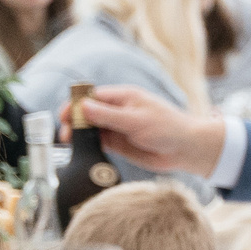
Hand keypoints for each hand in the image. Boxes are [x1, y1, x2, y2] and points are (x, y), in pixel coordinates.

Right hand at [77, 85, 226, 177]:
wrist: (186, 149)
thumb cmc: (168, 128)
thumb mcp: (136, 121)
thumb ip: (109, 116)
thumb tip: (83, 107)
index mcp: (123, 97)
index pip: (91, 96)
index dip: (75, 105)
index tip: (64, 116)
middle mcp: (117, 110)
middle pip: (87, 113)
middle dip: (74, 122)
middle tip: (66, 136)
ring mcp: (117, 127)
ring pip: (91, 129)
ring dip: (79, 136)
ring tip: (70, 145)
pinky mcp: (119, 143)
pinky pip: (98, 142)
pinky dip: (89, 146)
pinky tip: (81, 152)